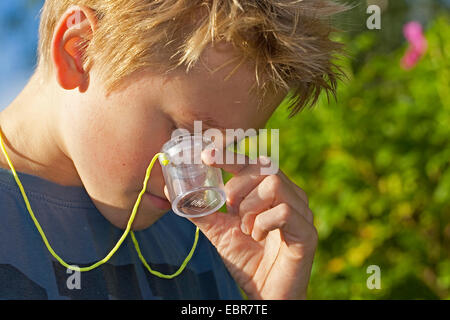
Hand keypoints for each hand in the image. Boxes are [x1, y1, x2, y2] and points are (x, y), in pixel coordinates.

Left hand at [168, 147, 317, 299]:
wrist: (266, 294)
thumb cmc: (247, 259)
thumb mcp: (218, 230)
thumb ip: (200, 210)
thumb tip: (171, 191)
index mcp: (271, 191)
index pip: (252, 161)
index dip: (230, 155)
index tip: (206, 156)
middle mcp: (290, 195)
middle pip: (264, 167)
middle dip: (238, 185)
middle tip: (229, 208)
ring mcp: (301, 212)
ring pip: (274, 185)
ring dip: (250, 207)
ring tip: (245, 228)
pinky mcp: (306, 232)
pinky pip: (283, 212)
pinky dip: (262, 224)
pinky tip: (257, 237)